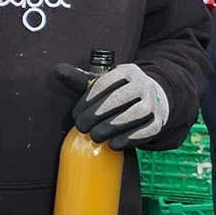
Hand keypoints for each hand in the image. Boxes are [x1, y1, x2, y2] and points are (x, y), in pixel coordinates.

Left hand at [54, 62, 169, 148]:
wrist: (151, 102)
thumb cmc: (118, 94)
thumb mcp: (102, 84)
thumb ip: (79, 79)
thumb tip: (57, 70)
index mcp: (128, 71)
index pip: (107, 82)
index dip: (88, 100)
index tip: (75, 114)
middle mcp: (143, 84)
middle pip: (122, 97)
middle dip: (98, 114)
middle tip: (82, 127)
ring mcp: (154, 103)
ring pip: (137, 113)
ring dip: (114, 126)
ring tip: (96, 136)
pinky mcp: (158, 122)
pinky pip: (148, 130)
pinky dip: (131, 138)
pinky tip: (114, 144)